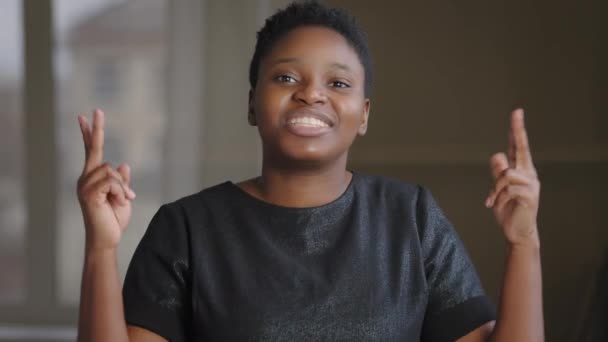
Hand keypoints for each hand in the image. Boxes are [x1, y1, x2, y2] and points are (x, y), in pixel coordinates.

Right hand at [76, 109, 135, 251]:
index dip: (89, 133)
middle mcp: (85, 179)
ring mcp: (84, 186)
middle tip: (98, 110)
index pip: (91, 151)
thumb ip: (121, 181)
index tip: (85, 116)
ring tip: (122, 201)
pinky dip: (121, 192)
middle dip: (96, 129)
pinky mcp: (89, 194)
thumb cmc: (114, 220)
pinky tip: (120, 203)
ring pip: (111, 170)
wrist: (108, 239)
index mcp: (92, 178)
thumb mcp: (123, 197)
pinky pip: (112, 182)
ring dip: (123, 187)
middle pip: (95, 150)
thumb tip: (123, 165)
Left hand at [485, 109, 539, 246]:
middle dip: (518, 130)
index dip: (516, 130)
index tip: (517, 112)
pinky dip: (497, 197)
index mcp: (521, 170)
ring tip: (492, 201)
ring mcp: (531, 184)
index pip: (517, 147)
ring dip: (494, 189)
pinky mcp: (530, 195)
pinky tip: (496, 205)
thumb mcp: (498, 190)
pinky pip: (507, 189)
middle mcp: (528, 173)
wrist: (517, 232)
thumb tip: (497, 155)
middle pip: (521, 148)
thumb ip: (498, 174)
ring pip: (505, 174)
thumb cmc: (508, 210)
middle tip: (516, 112)